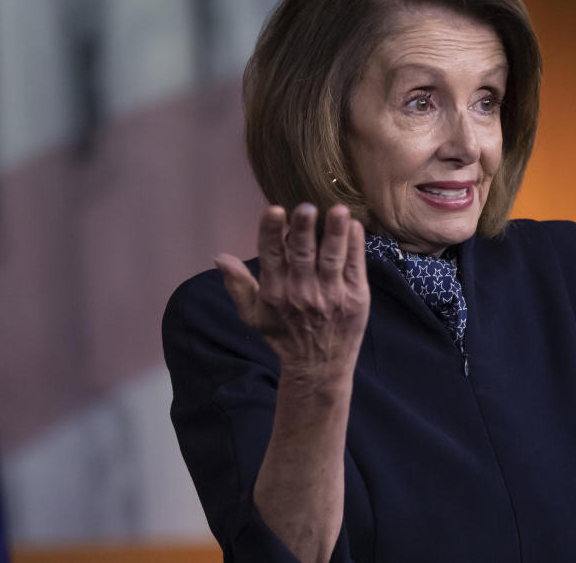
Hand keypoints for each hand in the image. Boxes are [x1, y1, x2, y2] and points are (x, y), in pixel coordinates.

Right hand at [215, 203, 369, 378]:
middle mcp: (302, 293)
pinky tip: (355, 226)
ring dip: (335, 234)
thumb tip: (219, 257)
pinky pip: (355, 268)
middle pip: (302, 255)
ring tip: (339, 211)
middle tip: (306, 206)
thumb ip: (238, 285)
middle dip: (304, 230)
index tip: (274, 210)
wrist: (319, 368)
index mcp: (275, 293)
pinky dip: (355, 246)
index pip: (270, 257)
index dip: (271, 233)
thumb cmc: (284, 336)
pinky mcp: (356, 299)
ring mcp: (331, 296)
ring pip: (331, 259)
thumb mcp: (254, 315)